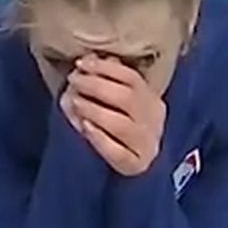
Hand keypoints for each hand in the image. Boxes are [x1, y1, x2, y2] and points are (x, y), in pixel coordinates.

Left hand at [62, 55, 164, 175]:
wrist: (130, 170)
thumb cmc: (118, 130)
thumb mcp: (115, 103)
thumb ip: (106, 80)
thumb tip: (89, 58)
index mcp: (151, 100)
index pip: (132, 78)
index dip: (106, 68)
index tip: (81, 63)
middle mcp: (153, 121)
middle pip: (128, 98)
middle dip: (97, 86)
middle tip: (73, 81)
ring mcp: (147, 145)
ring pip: (122, 125)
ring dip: (95, 110)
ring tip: (74, 102)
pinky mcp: (135, 165)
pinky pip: (118, 153)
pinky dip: (100, 139)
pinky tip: (85, 128)